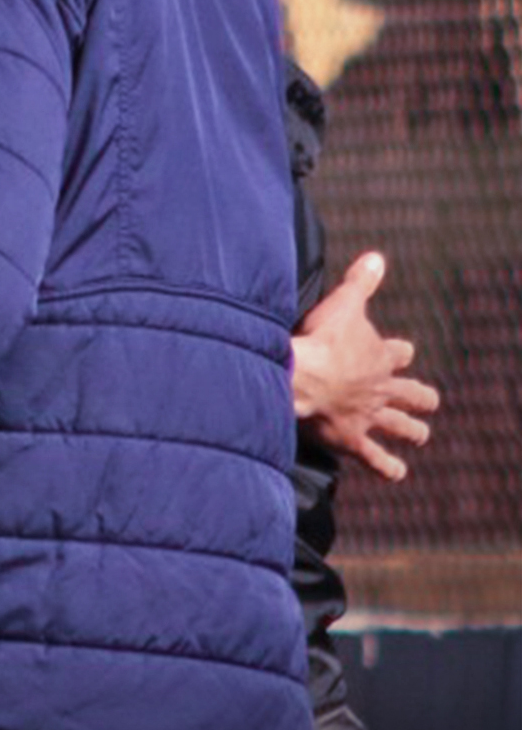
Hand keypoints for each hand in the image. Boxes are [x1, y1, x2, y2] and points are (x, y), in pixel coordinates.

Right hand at [292, 252, 438, 480]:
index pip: (399, 353)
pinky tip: (397, 473)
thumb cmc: (322, 339)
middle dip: (420, 397)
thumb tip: (377, 257)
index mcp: (380, 356)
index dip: (399, 352)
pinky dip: (387, 467)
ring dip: (412, 431)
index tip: (400, 352)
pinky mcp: (352, 439)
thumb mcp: (343, 304)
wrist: (304, 377)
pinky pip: (375, 459)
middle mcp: (382, 389)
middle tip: (426, 400)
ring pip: (402, 428)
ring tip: (420, 435)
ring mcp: (369, 416)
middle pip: (412, 394)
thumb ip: (360, 283)